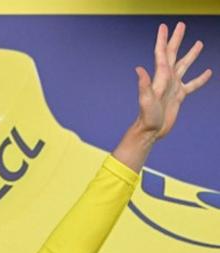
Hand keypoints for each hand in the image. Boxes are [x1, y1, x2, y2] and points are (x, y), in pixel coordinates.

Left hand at [135, 22, 211, 140]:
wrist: (151, 132)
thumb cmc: (147, 117)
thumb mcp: (145, 100)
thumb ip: (144, 84)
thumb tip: (139, 69)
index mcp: (160, 77)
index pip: (162, 54)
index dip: (163, 40)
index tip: (164, 26)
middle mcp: (166, 79)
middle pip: (173, 54)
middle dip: (176, 39)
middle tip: (181, 25)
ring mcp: (173, 87)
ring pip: (184, 66)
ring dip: (191, 55)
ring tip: (199, 43)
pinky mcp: (179, 96)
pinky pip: (192, 84)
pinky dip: (201, 78)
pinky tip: (209, 72)